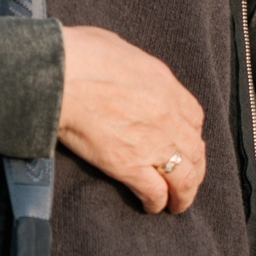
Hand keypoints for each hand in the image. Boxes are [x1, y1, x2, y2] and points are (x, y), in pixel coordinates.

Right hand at [57, 26, 205, 213]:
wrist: (60, 76)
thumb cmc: (81, 55)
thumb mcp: (120, 48)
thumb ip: (133, 68)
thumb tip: (126, 72)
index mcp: (166, 85)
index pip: (194, 117)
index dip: (191, 135)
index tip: (184, 144)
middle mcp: (167, 116)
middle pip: (195, 150)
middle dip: (194, 168)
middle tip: (187, 180)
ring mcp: (151, 142)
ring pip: (184, 176)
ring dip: (184, 193)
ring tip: (177, 203)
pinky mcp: (129, 165)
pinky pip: (155, 191)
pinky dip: (157, 202)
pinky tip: (151, 206)